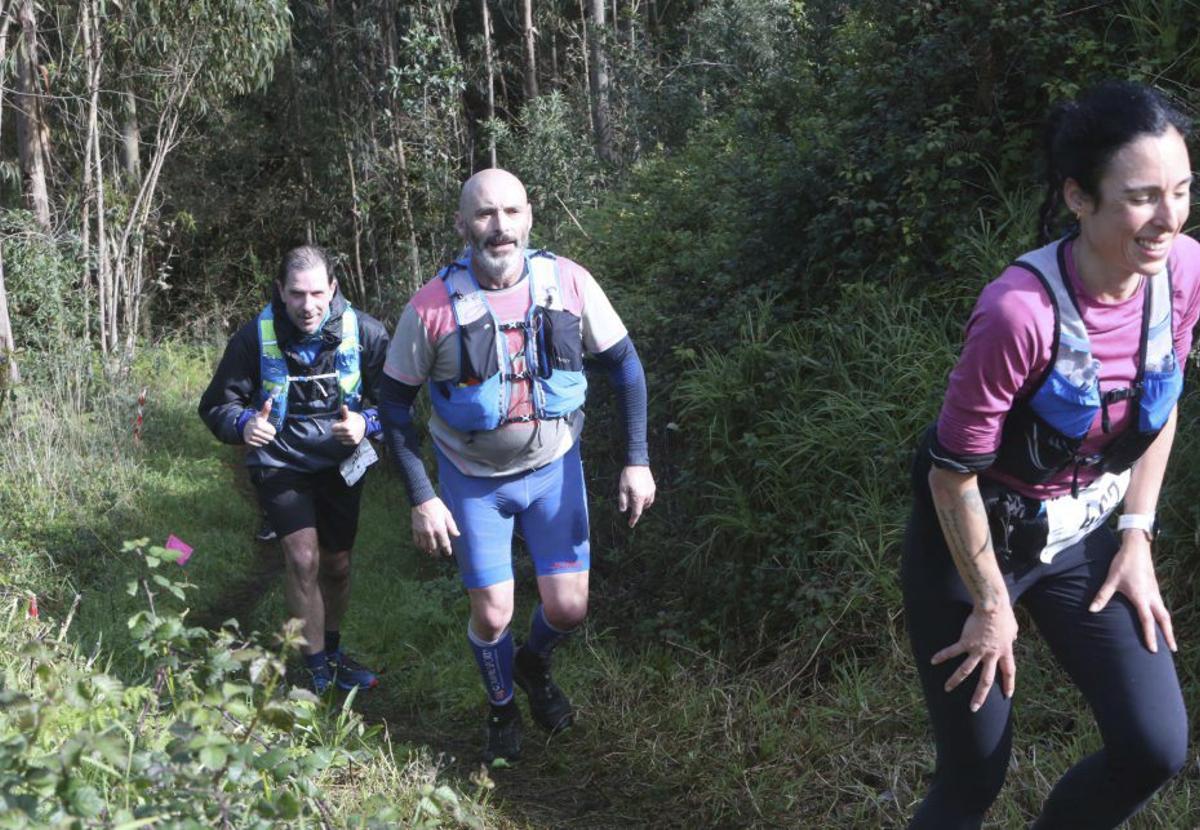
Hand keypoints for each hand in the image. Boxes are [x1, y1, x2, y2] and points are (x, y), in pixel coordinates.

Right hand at [243, 399, 276, 446]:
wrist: (244, 425)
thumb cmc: (256, 420)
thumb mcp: (261, 415)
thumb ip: (266, 409)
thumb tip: (269, 401)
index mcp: (259, 424)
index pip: (272, 432)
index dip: (273, 430)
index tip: (270, 429)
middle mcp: (254, 431)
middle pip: (269, 438)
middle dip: (270, 436)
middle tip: (267, 433)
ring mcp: (251, 436)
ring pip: (265, 442)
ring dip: (265, 439)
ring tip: (262, 435)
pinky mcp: (248, 441)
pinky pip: (259, 444)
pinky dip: (260, 442)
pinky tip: (258, 438)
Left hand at [332, 405, 366, 445]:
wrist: (365, 425)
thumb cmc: (355, 418)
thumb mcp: (349, 414)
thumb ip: (344, 411)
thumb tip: (343, 406)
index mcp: (346, 427)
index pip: (333, 428)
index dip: (335, 425)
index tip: (339, 423)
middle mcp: (349, 434)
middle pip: (335, 434)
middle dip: (337, 430)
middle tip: (342, 427)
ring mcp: (351, 439)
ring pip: (339, 439)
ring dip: (340, 435)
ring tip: (345, 430)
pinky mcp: (354, 442)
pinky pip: (344, 442)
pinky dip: (344, 439)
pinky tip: (348, 435)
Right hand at [411, 497, 459, 557]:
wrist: (422, 500)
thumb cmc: (437, 506)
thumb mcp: (447, 514)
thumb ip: (452, 526)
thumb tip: (457, 535)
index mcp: (440, 529)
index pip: (445, 544)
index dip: (447, 550)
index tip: (448, 553)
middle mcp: (431, 532)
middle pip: (434, 548)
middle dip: (437, 553)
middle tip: (439, 555)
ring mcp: (422, 532)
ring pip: (425, 547)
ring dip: (429, 550)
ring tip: (431, 552)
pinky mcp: (415, 530)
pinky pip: (417, 542)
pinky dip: (420, 546)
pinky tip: (423, 546)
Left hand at [618, 465, 655, 527]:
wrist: (637, 463)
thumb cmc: (628, 475)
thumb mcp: (622, 488)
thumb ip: (622, 500)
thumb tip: (623, 510)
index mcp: (639, 497)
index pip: (636, 512)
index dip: (633, 520)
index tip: (630, 525)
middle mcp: (647, 496)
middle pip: (641, 507)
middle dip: (634, 507)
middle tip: (626, 499)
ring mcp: (651, 491)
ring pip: (647, 503)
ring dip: (640, 504)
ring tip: (633, 496)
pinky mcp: (653, 487)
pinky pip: (650, 497)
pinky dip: (645, 499)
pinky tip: (639, 493)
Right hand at [932, 604, 1018, 712]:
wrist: (992, 606)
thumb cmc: (1003, 614)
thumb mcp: (1012, 628)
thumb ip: (1011, 636)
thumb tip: (1012, 637)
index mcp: (1004, 651)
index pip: (1008, 672)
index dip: (1008, 683)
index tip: (1007, 695)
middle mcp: (991, 655)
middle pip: (986, 680)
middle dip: (980, 695)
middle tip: (973, 708)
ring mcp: (977, 650)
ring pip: (966, 670)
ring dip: (955, 680)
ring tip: (946, 689)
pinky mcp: (966, 642)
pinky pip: (953, 651)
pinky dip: (943, 656)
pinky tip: (933, 661)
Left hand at [1089, 533, 1175, 652]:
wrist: (1136, 548)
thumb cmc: (1123, 563)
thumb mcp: (1111, 580)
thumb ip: (1102, 596)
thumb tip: (1091, 610)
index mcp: (1141, 597)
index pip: (1147, 621)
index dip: (1151, 636)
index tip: (1154, 650)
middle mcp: (1152, 596)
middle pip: (1164, 620)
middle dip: (1168, 635)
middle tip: (1172, 650)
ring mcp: (1155, 592)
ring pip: (1165, 613)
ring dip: (1168, 626)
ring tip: (1169, 639)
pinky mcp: (1155, 588)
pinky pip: (1162, 606)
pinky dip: (1164, 616)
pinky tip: (1161, 620)